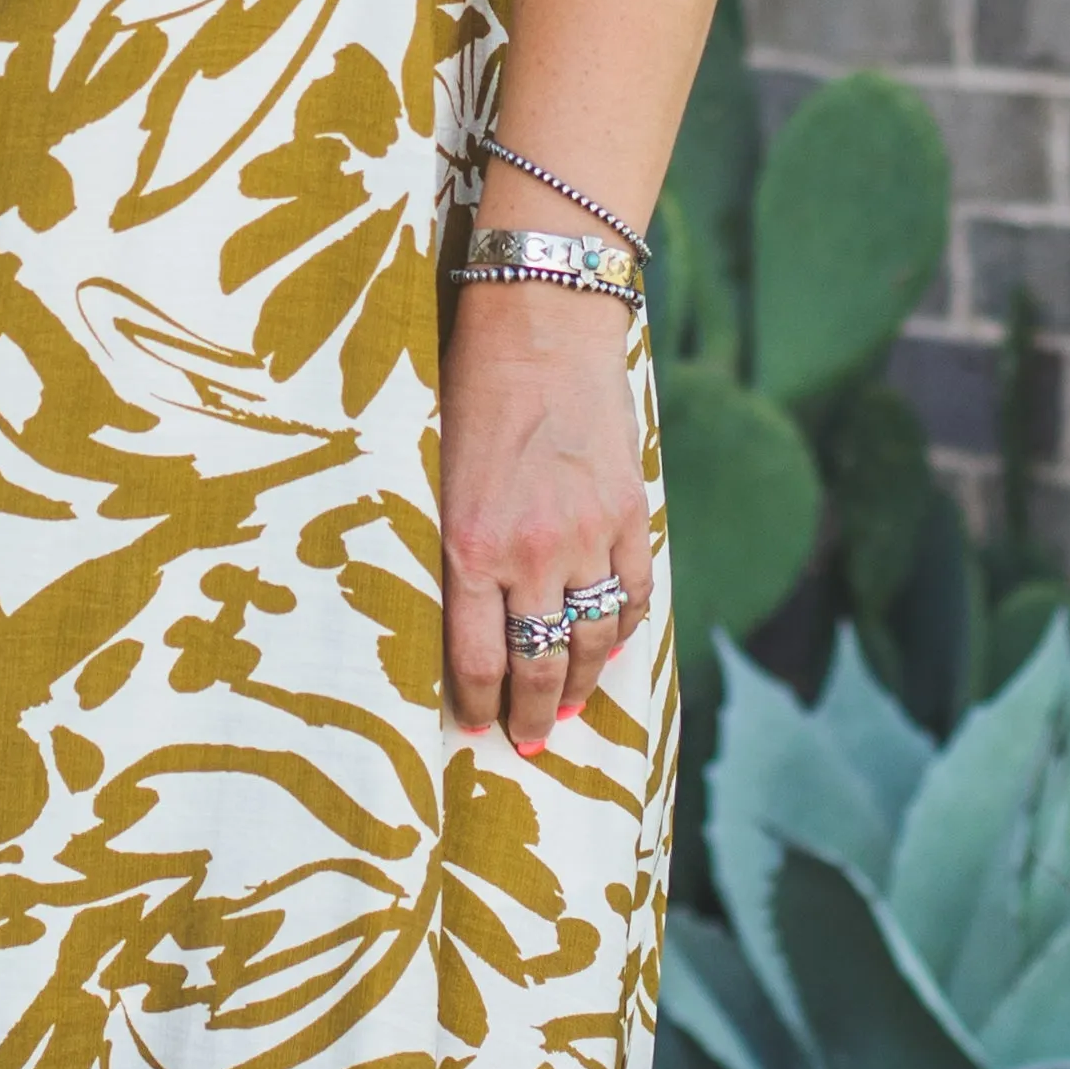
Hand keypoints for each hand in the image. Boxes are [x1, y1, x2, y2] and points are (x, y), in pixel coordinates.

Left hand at [440, 288, 653, 751]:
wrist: (540, 325)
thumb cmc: (469, 393)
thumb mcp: (436, 477)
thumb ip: (452, 550)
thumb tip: (459, 623)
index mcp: (470, 546)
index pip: (476, 660)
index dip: (477, 707)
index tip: (475, 730)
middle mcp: (532, 552)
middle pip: (538, 664)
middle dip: (532, 716)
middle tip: (530, 743)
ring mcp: (589, 537)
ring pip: (592, 641)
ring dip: (581, 685)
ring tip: (569, 710)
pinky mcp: (631, 515)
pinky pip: (633, 596)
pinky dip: (622, 632)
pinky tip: (609, 649)